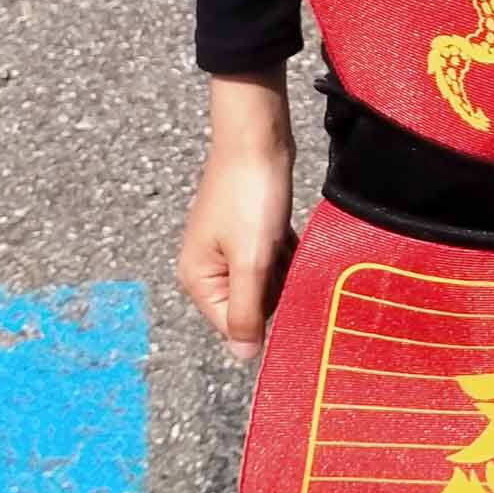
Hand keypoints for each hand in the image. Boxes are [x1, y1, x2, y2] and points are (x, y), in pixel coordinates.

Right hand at [177, 72, 294, 361]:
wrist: (256, 135)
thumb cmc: (250, 196)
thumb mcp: (251, 259)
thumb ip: (245, 310)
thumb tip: (243, 357)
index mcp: (199, 278)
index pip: (234, 326)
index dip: (265, 319)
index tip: (293, 303)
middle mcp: (207, 267)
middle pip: (251, 304)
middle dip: (276, 291)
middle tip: (291, 266)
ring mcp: (227, 247)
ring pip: (265, 280)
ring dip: (284, 270)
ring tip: (291, 246)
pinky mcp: (248, 229)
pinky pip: (270, 258)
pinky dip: (286, 253)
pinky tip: (295, 237)